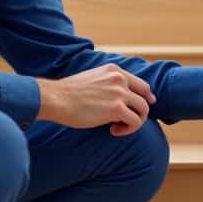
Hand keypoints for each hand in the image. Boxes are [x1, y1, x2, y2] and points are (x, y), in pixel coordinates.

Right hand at [37, 64, 156, 136]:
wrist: (56, 99)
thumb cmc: (67, 94)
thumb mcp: (91, 79)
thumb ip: (106, 84)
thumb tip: (116, 99)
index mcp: (113, 70)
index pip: (140, 83)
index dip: (146, 96)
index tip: (146, 105)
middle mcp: (119, 79)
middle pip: (145, 96)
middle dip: (142, 111)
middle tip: (133, 121)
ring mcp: (120, 93)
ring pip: (143, 110)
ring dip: (134, 122)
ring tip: (117, 128)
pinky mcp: (117, 108)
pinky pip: (135, 121)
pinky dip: (127, 130)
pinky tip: (113, 131)